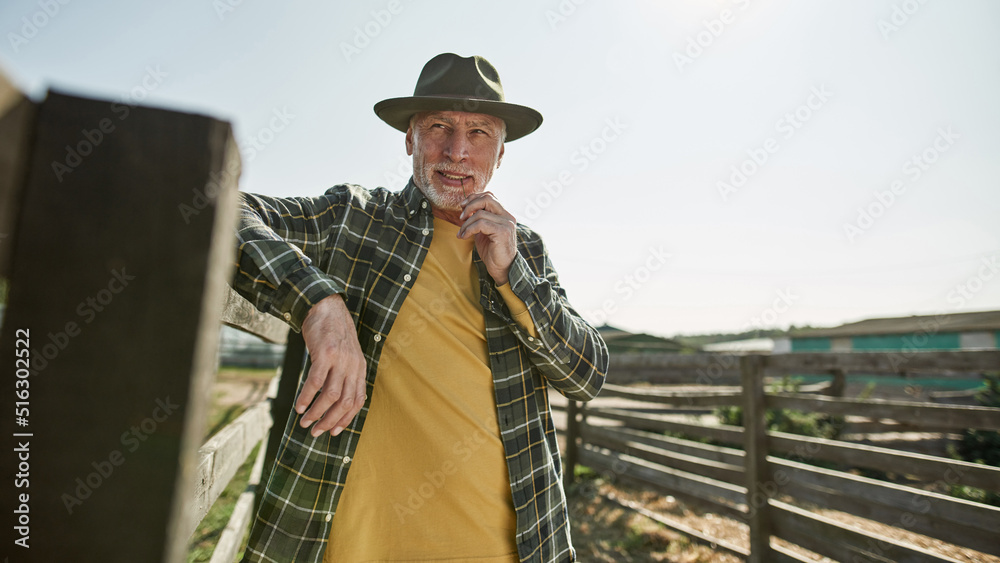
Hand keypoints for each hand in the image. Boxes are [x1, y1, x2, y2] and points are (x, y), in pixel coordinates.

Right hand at [295, 294, 366, 436]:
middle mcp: (353, 366)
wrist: (326, 307)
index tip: (333, 432)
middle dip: (330, 421)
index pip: (358, 401)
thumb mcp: (346, 354)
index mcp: (359, 368)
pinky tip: (299, 405)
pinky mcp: (325, 354)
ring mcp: (340, 360)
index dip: (346, 419)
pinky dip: (307, 397)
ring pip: (331, 395)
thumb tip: (333, 401)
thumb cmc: (333, 333)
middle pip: (345, 402)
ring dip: (317, 412)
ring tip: (305, 422)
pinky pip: (315, 382)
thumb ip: (344, 374)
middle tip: (315, 432)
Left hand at [457, 191, 516, 284]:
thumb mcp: (483, 232)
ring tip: (461, 233)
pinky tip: (464, 237)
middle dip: (470, 205)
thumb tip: (465, 210)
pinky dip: (469, 229)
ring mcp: (506, 224)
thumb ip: (478, 220)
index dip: (474, 198)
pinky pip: (481, 224)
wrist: (502, 269)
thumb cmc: (492, 252)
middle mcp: (507, 217)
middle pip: (487, 198)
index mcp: (504, 215)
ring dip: (466, 224)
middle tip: (461, 217)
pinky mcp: (502, 232)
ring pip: (480, 214)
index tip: (462, 207)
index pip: (489, 196)